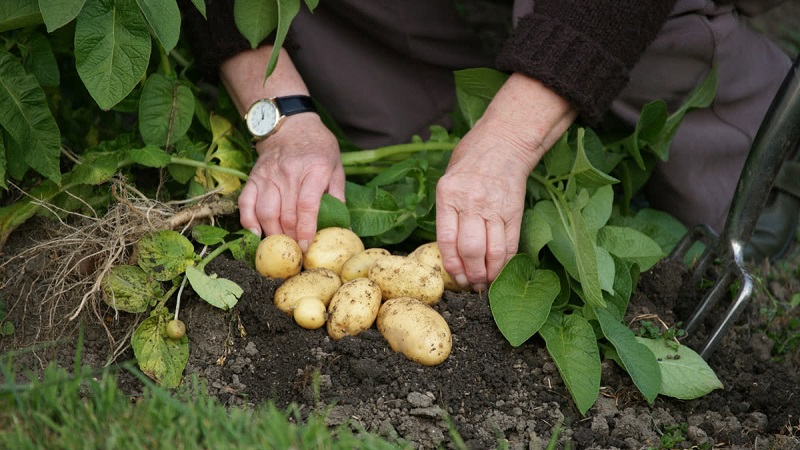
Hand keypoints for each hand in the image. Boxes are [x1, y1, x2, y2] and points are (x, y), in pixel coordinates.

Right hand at [238, 113, 344, 250]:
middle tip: (295, 253)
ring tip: (280, 247)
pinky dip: (248, 221)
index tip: (305, 247)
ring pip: (266, 212)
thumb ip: (337, 194)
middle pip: (286, 214)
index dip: (306, 230)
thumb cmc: (318, 148)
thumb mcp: (336, 166)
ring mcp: (268, 175)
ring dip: (272, 234)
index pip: (307, 206)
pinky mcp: (253, 177)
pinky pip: (246, 203)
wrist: (291, 125)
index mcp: (314, 169)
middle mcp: (289, 172)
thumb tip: (340, 225)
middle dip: (290, 238)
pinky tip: (256, 234)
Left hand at [435, 121, 534, 291]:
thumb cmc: (471, 158)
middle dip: (471, 274)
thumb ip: (448, 211)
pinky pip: (510, 244)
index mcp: (448, 194)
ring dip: (490, 273)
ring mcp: (494, 207)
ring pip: (492, 251)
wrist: (504, 140)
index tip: (456, 277)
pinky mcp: (514, 211)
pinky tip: (501, 271)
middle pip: (470, 250)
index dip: (451, 265)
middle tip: (472, 284)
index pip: (446, 240)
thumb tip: (450, 248)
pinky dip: (506, 262)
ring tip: (486, 282)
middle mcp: (470, 202)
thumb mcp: (449, 179)